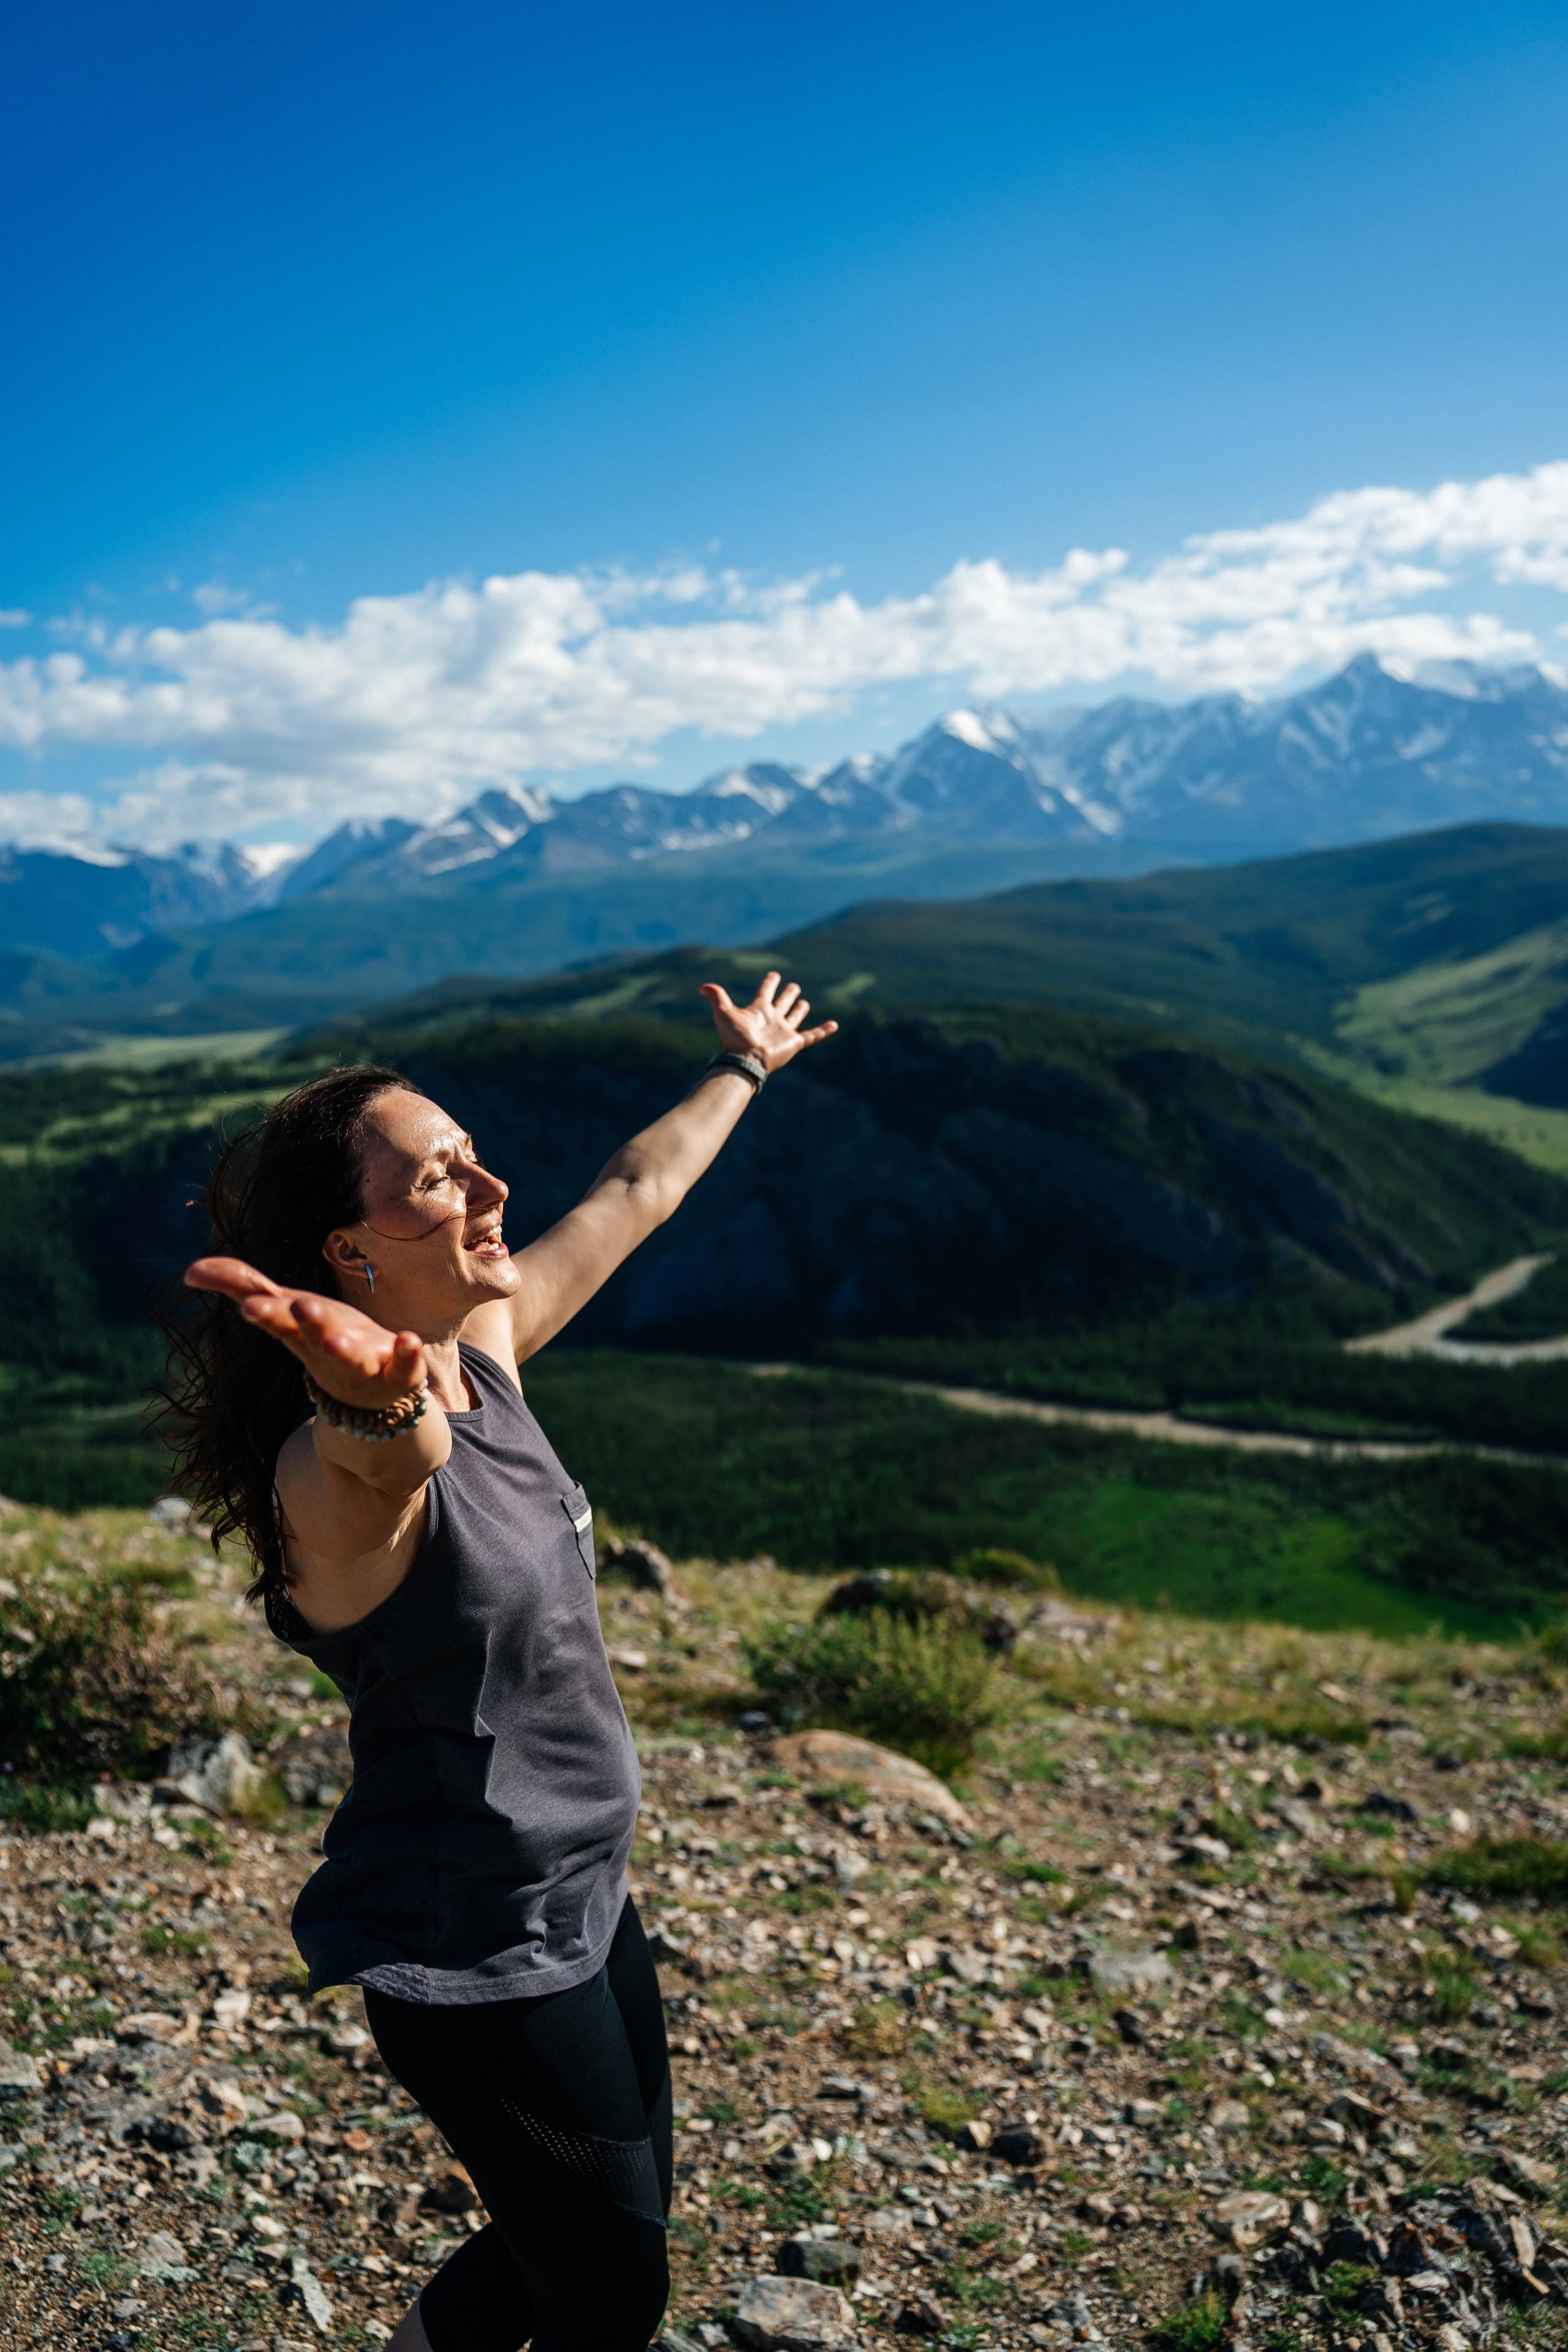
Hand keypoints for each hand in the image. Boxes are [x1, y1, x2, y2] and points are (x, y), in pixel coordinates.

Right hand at [184, 1256, 426, 1409]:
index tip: (251, 1307)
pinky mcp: (396, 1372)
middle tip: (300, 1307)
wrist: (369, 1397)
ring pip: (351, 1357)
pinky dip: (406, 1354)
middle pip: (314, 1335)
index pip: (278, 1320)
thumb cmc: (320, 1339)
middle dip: (308, 1323)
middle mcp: (326, 1349)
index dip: (266, 1313)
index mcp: (299, 1331)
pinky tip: (408, 1339)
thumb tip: (190, 1271)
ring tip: (338, 1339)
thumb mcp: (283, 1309)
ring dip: (344, 1347)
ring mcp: (362, 1363)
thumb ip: (240, 1285)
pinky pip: (403, 1364)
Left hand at [698, 970, 837, 1074]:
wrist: (746, 1059)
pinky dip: (824, 1031)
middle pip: (781, 1004)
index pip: (765, 992)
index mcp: (758, 1010)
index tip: (774, 975)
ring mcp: (783, 1031)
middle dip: (786, 995)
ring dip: (799, 1010)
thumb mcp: (723, 1012)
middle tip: (793, 986)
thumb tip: (702, 987)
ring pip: (794, 1018)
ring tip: (803, 1002)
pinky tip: (834, 1025)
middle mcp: (772, 1019)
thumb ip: (716, 996)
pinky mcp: (794, 1043)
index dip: (770, 982)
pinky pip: (812, 1035)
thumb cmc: (735, 1037)